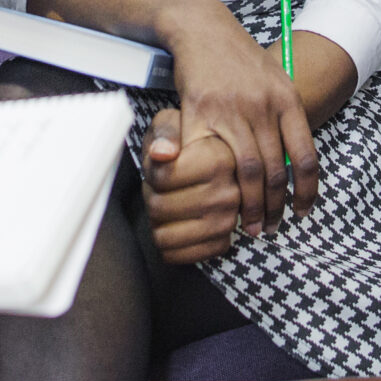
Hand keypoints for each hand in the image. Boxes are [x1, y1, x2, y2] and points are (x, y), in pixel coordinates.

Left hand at [140, 109, 242, 263]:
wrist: (213, 164)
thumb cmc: (186, 144)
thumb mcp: (175, 124)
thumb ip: (166, 134)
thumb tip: (160, 153)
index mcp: (218, 160)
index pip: (161, 177)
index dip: (151, 172)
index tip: (161, 166)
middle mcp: (229, 192)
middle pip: (159, 207)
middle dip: (152, 197)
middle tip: (161, 187)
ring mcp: (228, 221)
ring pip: (164, 235)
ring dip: (158, 222)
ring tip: (169, 203)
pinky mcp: (223, 242)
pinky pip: (178, 256)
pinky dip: (167, 244)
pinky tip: (175, 224)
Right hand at [162, 0, 319, 235]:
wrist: (203, 28)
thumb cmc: (240, 59)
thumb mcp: (275, 80)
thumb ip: (287, 117)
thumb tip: (297, 159)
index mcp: (288, 100)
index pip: (306, 156)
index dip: (307, 191)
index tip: (303, 212)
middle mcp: (264, 105)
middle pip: (275, 170)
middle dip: (275, 207)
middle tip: (271, 228)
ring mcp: (232, 108)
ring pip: (247, 170)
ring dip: (249, 205)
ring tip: (248, 225)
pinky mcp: (200, 109)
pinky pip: (208, 155)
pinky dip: (212, 182)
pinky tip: (214, 197)